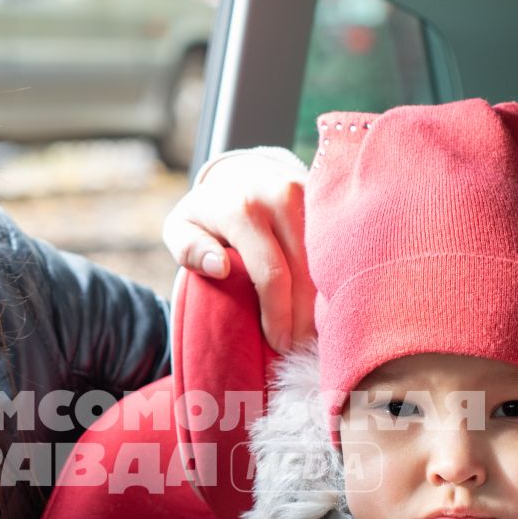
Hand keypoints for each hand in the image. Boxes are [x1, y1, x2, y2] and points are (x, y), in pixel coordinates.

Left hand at [162, 148, 313, 352]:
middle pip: (305, 272)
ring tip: (315, 332)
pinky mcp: (327, 199)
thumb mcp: (180, 228)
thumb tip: (219, 268)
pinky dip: (332, 279)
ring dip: (323, 302)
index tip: (279, 343)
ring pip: (327, 262)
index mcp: (244, 208)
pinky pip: (337, 247)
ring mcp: (310, 194)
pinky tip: (326, 304)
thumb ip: (189, 249)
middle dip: (305, 317)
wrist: (240, 171)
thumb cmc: (208, 213)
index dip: (278, 314)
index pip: (270, 273)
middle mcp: (282, 195)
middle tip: (301, 348)